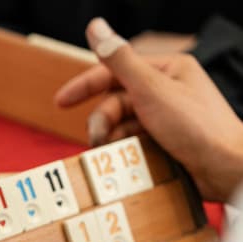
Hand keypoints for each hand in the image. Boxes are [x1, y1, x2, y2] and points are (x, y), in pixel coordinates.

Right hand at [55, 18, 242, 201]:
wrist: (225, 169)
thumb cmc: (197, 127)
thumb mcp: (151, 89)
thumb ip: (119, 60)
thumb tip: (96, 27)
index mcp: (166, 70)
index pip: (114, 71)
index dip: (84, 85)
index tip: (61, 101)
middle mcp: (166, 91)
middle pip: (115, 102)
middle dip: (102, 122)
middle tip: (96, 138)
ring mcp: (165, 117)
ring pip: (121, 125)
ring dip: (111, 138)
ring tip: (111, 152)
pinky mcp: (164, 141)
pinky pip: (132, 142)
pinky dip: (124, 150)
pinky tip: (126, 158)